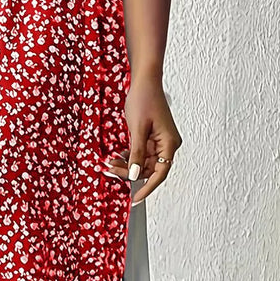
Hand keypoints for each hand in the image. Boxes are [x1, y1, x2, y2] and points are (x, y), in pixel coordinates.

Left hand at [103, 74, 182, 204]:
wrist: (144, 81)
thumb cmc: (144, 99)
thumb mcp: (137, 129)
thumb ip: (136, 154)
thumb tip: (135, 175)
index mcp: (169, 143)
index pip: (160, 173)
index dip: (148, 188)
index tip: (136, 199)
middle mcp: (167, 144)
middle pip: (149, 169)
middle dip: (130, 172)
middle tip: (111, 170)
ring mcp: (160, 141)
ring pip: (143, 162)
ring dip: (127, 164)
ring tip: (110, 162)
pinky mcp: (152, 138)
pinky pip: (141, 153)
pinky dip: (129, 156)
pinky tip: (117, 156)